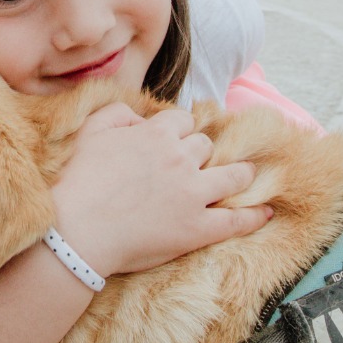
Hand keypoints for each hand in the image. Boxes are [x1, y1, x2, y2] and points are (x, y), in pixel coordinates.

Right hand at [50, 104, 269, 278]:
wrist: (78, 229)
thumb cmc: (79, 181)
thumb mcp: (90, 131)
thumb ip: (117, 113)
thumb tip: (139, 115)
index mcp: (156, 134)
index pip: (183, 122)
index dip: (181, 131)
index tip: (178, 140)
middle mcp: (180, 158)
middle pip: (206, 146)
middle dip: (204, 152)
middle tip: (200, 163)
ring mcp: (193, 193)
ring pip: (233, 175)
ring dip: (241, 173)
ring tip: (246, 176)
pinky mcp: (198, 228)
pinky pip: (235, 219)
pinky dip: (254, 215)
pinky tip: (265, 212)